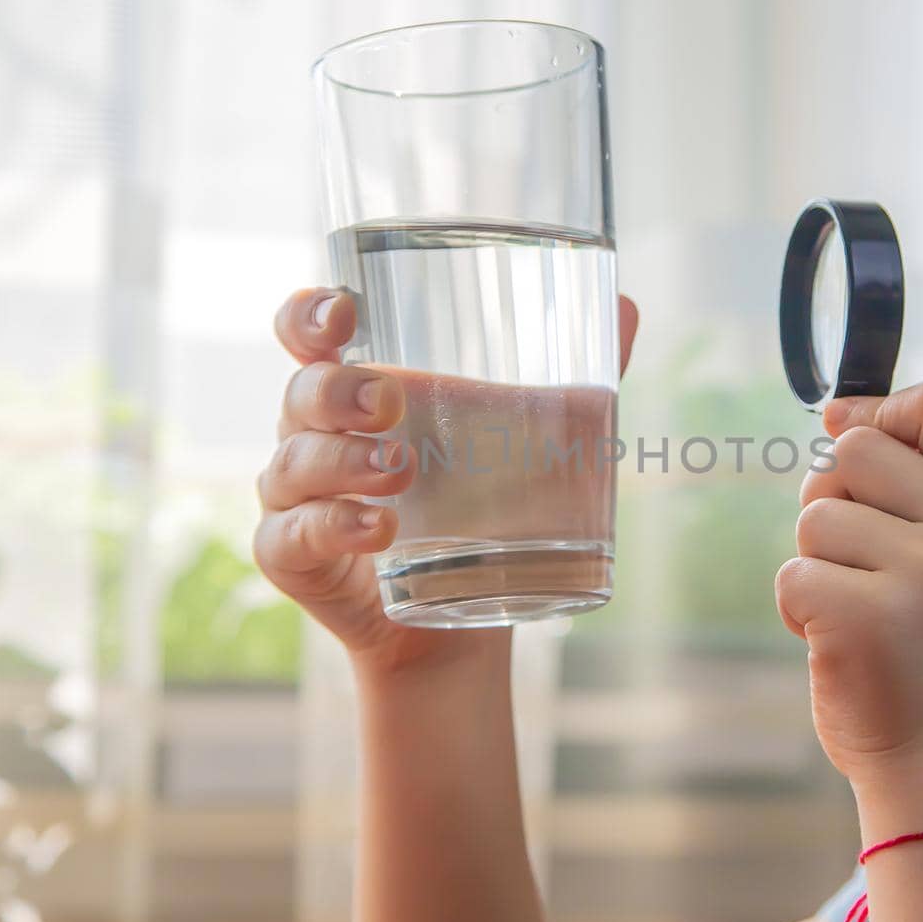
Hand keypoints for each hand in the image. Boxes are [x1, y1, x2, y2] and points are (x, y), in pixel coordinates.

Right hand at [254, 286, 638, 676]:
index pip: (308, 332)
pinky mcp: (293, 557)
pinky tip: (376, 529)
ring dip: (343, 462)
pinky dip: (331, 527)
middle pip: (301, 392)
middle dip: (338, 391)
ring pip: (294, 463)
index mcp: (357, 388)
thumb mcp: (529, 439)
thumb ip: (572, 375)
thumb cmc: (486, 504)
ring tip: (400, 470)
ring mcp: (297, 498)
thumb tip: (630, 306)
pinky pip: (292, 536)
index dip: (310, 315)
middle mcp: (314, 434)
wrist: (466, 615)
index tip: (346, 313)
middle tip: (392, 403)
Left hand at [775, 373, 922, 789]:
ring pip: (815, 515)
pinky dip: (796, 609)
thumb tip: (833, 410)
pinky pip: (792, 572)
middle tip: (866, 567)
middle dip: (835, 502)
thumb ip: (916, 477)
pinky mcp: (868, 618)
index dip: (887, 415)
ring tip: (862, 614)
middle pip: (854, 450)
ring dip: (816, 563)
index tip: (872, 468)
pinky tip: (839, 646)